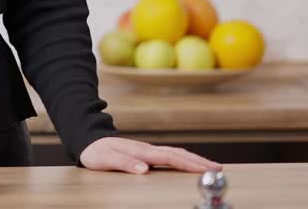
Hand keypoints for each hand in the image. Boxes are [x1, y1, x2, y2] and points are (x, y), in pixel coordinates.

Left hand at [78, 136, 221, 173]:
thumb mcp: (106, 160)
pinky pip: (170, 156)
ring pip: (176, 154)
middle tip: (218, 168)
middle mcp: (148, 149)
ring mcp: (148, 150)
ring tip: (211, 166)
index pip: (169, 158)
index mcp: (141, 152)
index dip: (188, 164)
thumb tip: (144, 169)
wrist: (89, 139)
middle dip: (199, 161)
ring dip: (194, 159)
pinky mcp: (146, 153)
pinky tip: (189, 163)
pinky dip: (184, 159)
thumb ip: (124, 164)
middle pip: (178, 154)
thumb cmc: (96, 152)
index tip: (204, 169)